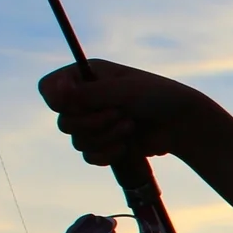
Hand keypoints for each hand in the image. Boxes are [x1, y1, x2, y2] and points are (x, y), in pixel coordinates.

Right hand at [38, 60, 214, 165]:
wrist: (184, 124)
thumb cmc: (159, 97)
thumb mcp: (124, 90)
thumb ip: (89, 93)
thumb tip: (56, 94)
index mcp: (87, 76)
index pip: (48, 88)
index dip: (55, 98)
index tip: (72, 103)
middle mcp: (86, 99)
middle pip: (63, 121)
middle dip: (92, 122)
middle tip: (121, 115)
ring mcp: (94, 123)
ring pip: (76, 141)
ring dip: (105, 137)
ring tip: (131, 126)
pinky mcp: (105, 144)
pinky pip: (89, 156)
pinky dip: (107, 153)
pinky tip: (126, 147)